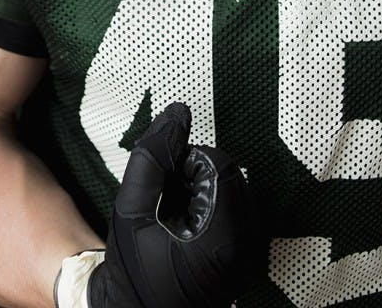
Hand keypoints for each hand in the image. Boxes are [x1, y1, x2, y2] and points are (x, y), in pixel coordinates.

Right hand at [87, 102, 253, 306]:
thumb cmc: (132, 268)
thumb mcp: (132, 207)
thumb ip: (153, 156)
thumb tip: (178, 113)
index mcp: (224, 238)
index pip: (220, 166)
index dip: (188, 163)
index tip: (164, 185)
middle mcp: (247, 249)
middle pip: (232, 176)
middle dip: (197, 176)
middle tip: (167, 202)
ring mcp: (250, 257)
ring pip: (235, 192)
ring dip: (205, 191)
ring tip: (176, 217)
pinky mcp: (246, 261)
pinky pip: (237, 214)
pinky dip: (213, 209)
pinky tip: (187, 228)